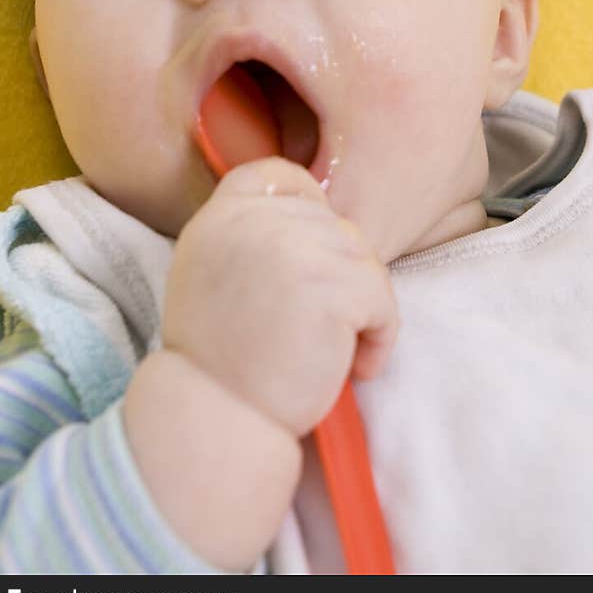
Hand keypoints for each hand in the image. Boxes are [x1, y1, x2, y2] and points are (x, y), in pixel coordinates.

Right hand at [161, 157, 399, 438]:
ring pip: (364, 260)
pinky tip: (353, 369)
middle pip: (333, 224)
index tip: (312, 254)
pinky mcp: (331, 285)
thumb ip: (248, 235)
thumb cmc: (220, 361)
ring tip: (334, 353)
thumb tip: (313, 212)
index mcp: (221, 216)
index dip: (308, 203)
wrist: (217, 419)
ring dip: (362, 310)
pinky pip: (382, 299)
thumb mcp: (210, 273)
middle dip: (340, 277)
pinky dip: (379, 338)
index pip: (278, 174)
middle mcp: (255, 221)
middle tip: (318, 331)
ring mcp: (294, 248)